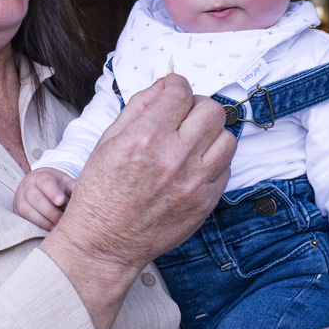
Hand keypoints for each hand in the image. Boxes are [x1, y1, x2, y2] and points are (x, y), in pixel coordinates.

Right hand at [14, 168, 76, 229]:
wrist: (37, 185)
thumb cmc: (56, 186)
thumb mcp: (64, 182)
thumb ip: (73, 186)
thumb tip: (83, 191)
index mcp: (40, 177)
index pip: (45, 182)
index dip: (53, 192)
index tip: (61, 201)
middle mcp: (27, 186)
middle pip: (37, 199)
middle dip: (50, 212)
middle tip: (62, 220)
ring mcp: (20, 198)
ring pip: (28, 211)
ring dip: (44, 221)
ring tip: (57, 227)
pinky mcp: (17, 211)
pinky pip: (24, 219)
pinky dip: (37, 225)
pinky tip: (48, 229)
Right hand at [41, 74, 235, 328]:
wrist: (105, 243)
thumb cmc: (101, 192)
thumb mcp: (108, 140)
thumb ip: (139, 107)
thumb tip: (165, 85)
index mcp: (146, 136)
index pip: (181, 91)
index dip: (176, 86)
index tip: (173, 91)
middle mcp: (175, 156)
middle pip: (211, 109)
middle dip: (197, 106)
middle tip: (184, 116)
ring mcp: (195, 181)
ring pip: (227, 137)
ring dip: (211, 134)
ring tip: (192, 142)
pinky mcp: (205, 202)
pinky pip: (226, 168)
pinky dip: (213, 162)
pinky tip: (193, 166)